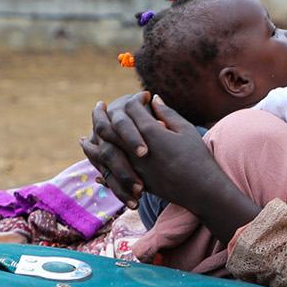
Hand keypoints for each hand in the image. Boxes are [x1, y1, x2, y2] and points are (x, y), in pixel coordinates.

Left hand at [80, 93, 218, 208]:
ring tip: (84, 138)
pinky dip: (101, 167)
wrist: (202, 189)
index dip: (134, 100)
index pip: (131, 109)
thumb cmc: (197, 157)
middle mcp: (137, 150)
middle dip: (102, 115)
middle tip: (98, 106)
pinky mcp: (135, 183)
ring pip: (104, 153)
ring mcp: (134, 168)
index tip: (139, 97)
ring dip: (93, 143)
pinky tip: (97, 166)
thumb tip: (153, 99)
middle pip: (110, 128)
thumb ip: (167, 113)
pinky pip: (110, 175)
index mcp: (151, 133)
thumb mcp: (185, 130)